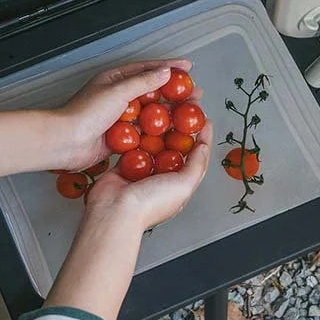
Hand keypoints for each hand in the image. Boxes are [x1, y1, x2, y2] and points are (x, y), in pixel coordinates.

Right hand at [44, 122, 211, 319]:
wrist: (116, 210)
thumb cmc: (151, 203)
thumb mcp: (185, 185)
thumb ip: (197, 165)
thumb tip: (204, 145)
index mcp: (179, 184)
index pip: (195, 156)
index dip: (201, 137)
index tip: (203, 119)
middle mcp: (162, 176)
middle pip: (174, 146)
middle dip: (178, 128)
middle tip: (181, 109)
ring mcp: (144, 169)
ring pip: (154, 143)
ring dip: (157, 128)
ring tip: (162, 109)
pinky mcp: (125, 164)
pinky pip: (133, 145)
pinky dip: (137, 134)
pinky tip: (141, 120)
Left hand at [55, 60, 197, 171]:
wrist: (66, 142)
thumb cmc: (85, 113)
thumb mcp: (118, 91)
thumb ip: (143, 82)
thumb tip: (165, 71)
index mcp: (115, 79)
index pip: (147, 69)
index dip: (169, 67)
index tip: (188, 66)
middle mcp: (117, 96)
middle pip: (152, 92)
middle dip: (174, 93)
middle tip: (195, 94)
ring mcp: (119, 117)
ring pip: (149, 113)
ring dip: (169, 114)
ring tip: (189, 115)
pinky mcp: (119, 136)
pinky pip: (142, 132)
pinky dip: (156, 133)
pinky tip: (171, 135)